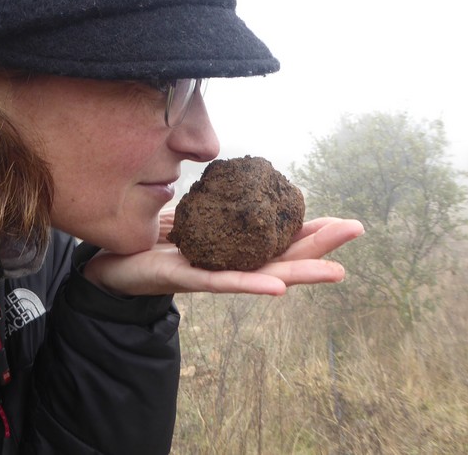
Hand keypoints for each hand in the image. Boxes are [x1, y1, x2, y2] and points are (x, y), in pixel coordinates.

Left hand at [83, 216, 363, 296]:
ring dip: (300, 273)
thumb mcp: (190, 212)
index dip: (310, 230)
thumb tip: (237, 178)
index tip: (344, 221)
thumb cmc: (152, 239)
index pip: (279, 239)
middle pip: (281, 256)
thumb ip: (215, 201)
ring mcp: (213, 276)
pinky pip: (223, 284)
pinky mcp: (187, 279)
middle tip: (356, 231)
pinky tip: (278, 288)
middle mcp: (230, 264)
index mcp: (234, 247)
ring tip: (336, 271)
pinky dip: (251, 286)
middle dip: (320, 246)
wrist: (111, 261)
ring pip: (263, 276)